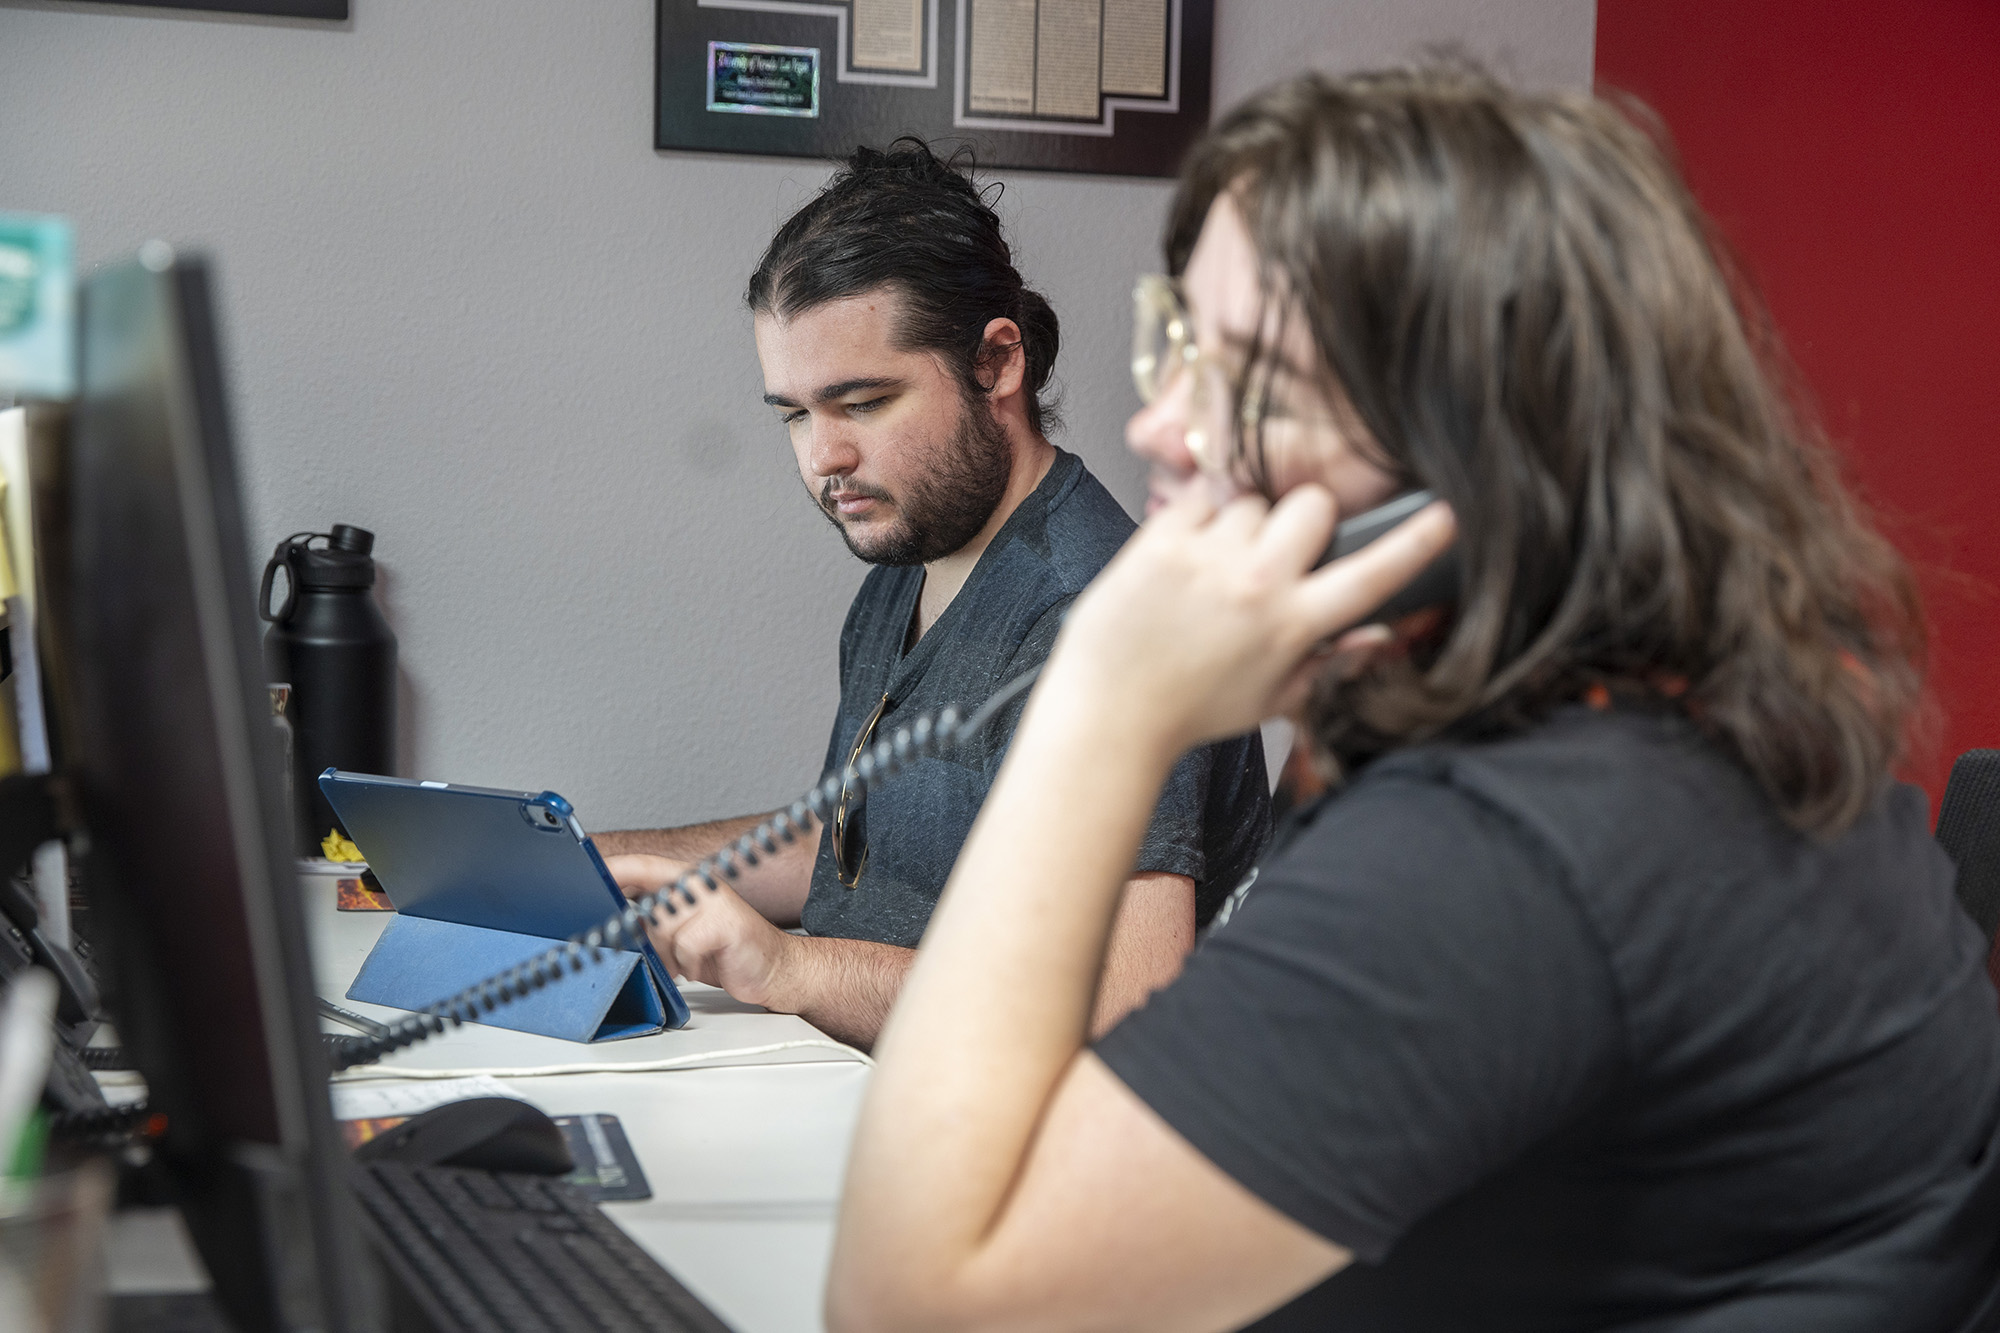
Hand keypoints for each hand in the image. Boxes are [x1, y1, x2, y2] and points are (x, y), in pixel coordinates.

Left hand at [611, 856, 796, 1008]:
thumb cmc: (723, 951)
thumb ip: (650, 919)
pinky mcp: (726, 923)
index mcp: (686, 881)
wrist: (774, 968)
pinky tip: (702, 965)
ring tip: (685, 961)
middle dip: (645, 937)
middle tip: (657, 952)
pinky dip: (688, 965)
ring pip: (663, 929)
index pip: (640, 866)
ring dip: (669, 956)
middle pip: (647, 906)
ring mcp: (715, 901)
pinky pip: (684, 948)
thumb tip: (609, 920)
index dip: (611, 870)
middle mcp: (700, 884)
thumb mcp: (679, 932)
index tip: (581, 880)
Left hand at [1045, 485, 1454, 756]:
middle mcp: (1257, 585)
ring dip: (1243, 527)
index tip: (1446, 516)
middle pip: (1314, 506)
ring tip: (1216, 572)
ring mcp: (1208, 558)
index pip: (1370, 576)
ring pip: (1253, 503)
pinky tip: (1185, 559)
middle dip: (1306, 521)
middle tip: (1281, 552)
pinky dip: (1198, 519)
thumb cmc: (1191, 709)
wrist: (1110, 710)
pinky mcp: (1162, 541)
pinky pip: (1202, 497)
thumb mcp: (1273, 700)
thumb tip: (1382, 636)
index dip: (1414, 544)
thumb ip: (1331, 665)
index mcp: (1293, 626)